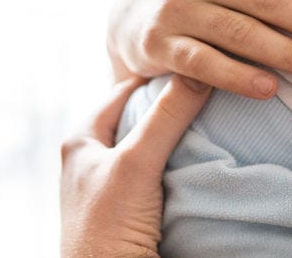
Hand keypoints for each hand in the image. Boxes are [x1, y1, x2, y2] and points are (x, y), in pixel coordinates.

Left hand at [60, 75, 211, 257]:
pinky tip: (200, 162)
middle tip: (209, 92)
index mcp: (80, 139)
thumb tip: (200, 72)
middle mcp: (91, 159)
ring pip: (149, 147)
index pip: (125, 89)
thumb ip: (166, 118)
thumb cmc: (108, 226)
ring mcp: (109, 186)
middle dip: (171, 106)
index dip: (159, 75)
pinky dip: (178, 165)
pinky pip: (157, 174)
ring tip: (211, 123)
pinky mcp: (128, 209)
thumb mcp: (137, 163)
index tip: (196, 64)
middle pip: (138, 117)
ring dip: (177, 137)